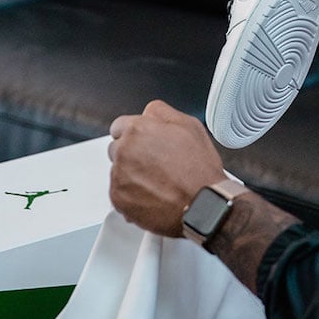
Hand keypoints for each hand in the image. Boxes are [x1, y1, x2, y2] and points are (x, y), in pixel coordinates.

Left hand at [108, 100, 225, 236]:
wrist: (202, 205)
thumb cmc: (199, 170)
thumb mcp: (191, 126)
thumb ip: (162, 113)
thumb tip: (149, 112)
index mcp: (138, 129)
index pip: (119, 126)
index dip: (135, 135)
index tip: (145, 143)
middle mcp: (123, 151)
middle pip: (116, 148)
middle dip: (132, 155)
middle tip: (155, 164)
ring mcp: (119, 176)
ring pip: (118, 172)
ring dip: (132, 175)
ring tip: (158, 182)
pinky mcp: (118, 199)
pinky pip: (119, 193)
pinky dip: (132, 195)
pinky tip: (153, 195)